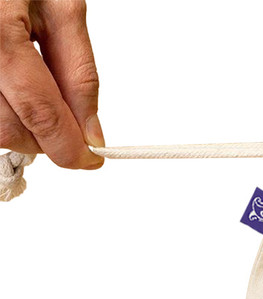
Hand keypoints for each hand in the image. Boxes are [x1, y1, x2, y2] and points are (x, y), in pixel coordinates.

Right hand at [0, 0, 102, 167]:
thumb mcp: (61, 6)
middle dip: (46, 140)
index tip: (92, 159)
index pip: (40, 113)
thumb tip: (91, 132)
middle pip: (9, 129)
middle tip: (69, 126)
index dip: (69, 148)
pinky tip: (15, 88)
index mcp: (0, 33)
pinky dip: (3, 109)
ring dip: (22, 127)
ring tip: (37, 93)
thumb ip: (79, 73)